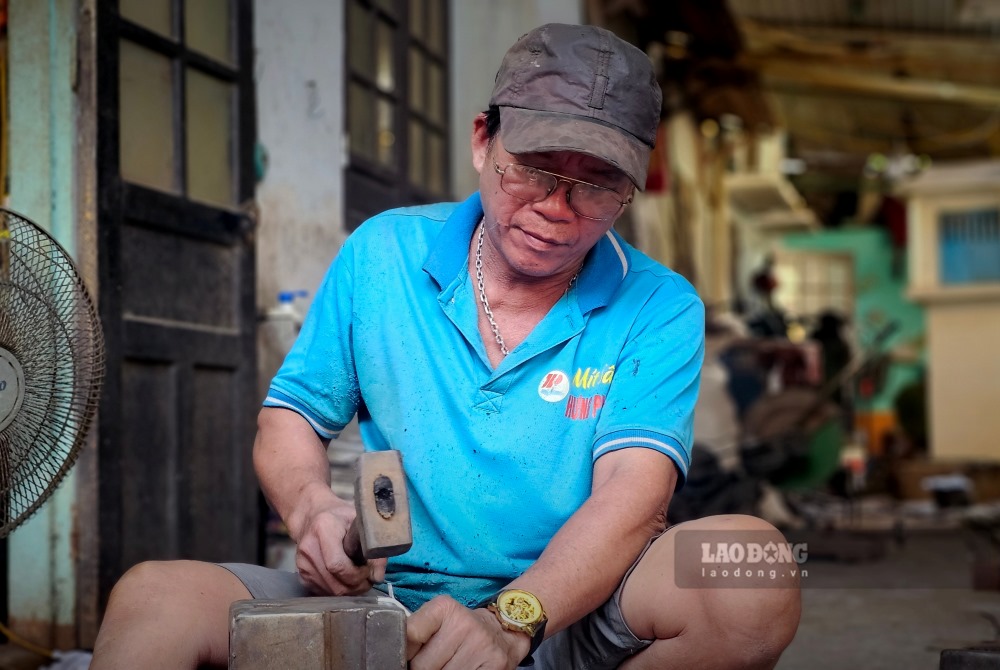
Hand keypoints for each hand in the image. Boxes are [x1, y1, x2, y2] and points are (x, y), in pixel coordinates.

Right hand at [286, 485, 385, 594]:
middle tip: (368, 579)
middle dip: (356, 586)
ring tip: (359, 579)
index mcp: (323, 528)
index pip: (337, 565)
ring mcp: (302, 564)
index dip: (357, 574)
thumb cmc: (340, 517)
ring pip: (330, 591)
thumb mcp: (359, 523)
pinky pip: (323, 592)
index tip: (369, 571)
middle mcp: (308, 548)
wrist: (311, 516)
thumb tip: (378, 576)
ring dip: (349, 591)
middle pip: (335, 583)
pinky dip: (338, 590)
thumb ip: (371, 546)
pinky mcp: (302, 575)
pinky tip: (345, 579)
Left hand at [406, 595, 530, 669]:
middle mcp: (464, 623)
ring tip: (447, 665)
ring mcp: (480, 646)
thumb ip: (416, 631)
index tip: (408, 656)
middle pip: (422, 665)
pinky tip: (461, 669)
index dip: (405, 653)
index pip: (410, 635)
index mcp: (445, 607)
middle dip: (422, 669)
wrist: (503, 631)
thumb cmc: (461, 628)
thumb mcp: (438, 618)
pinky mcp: (494, 665)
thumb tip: (392, 656)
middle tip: (434, 662)